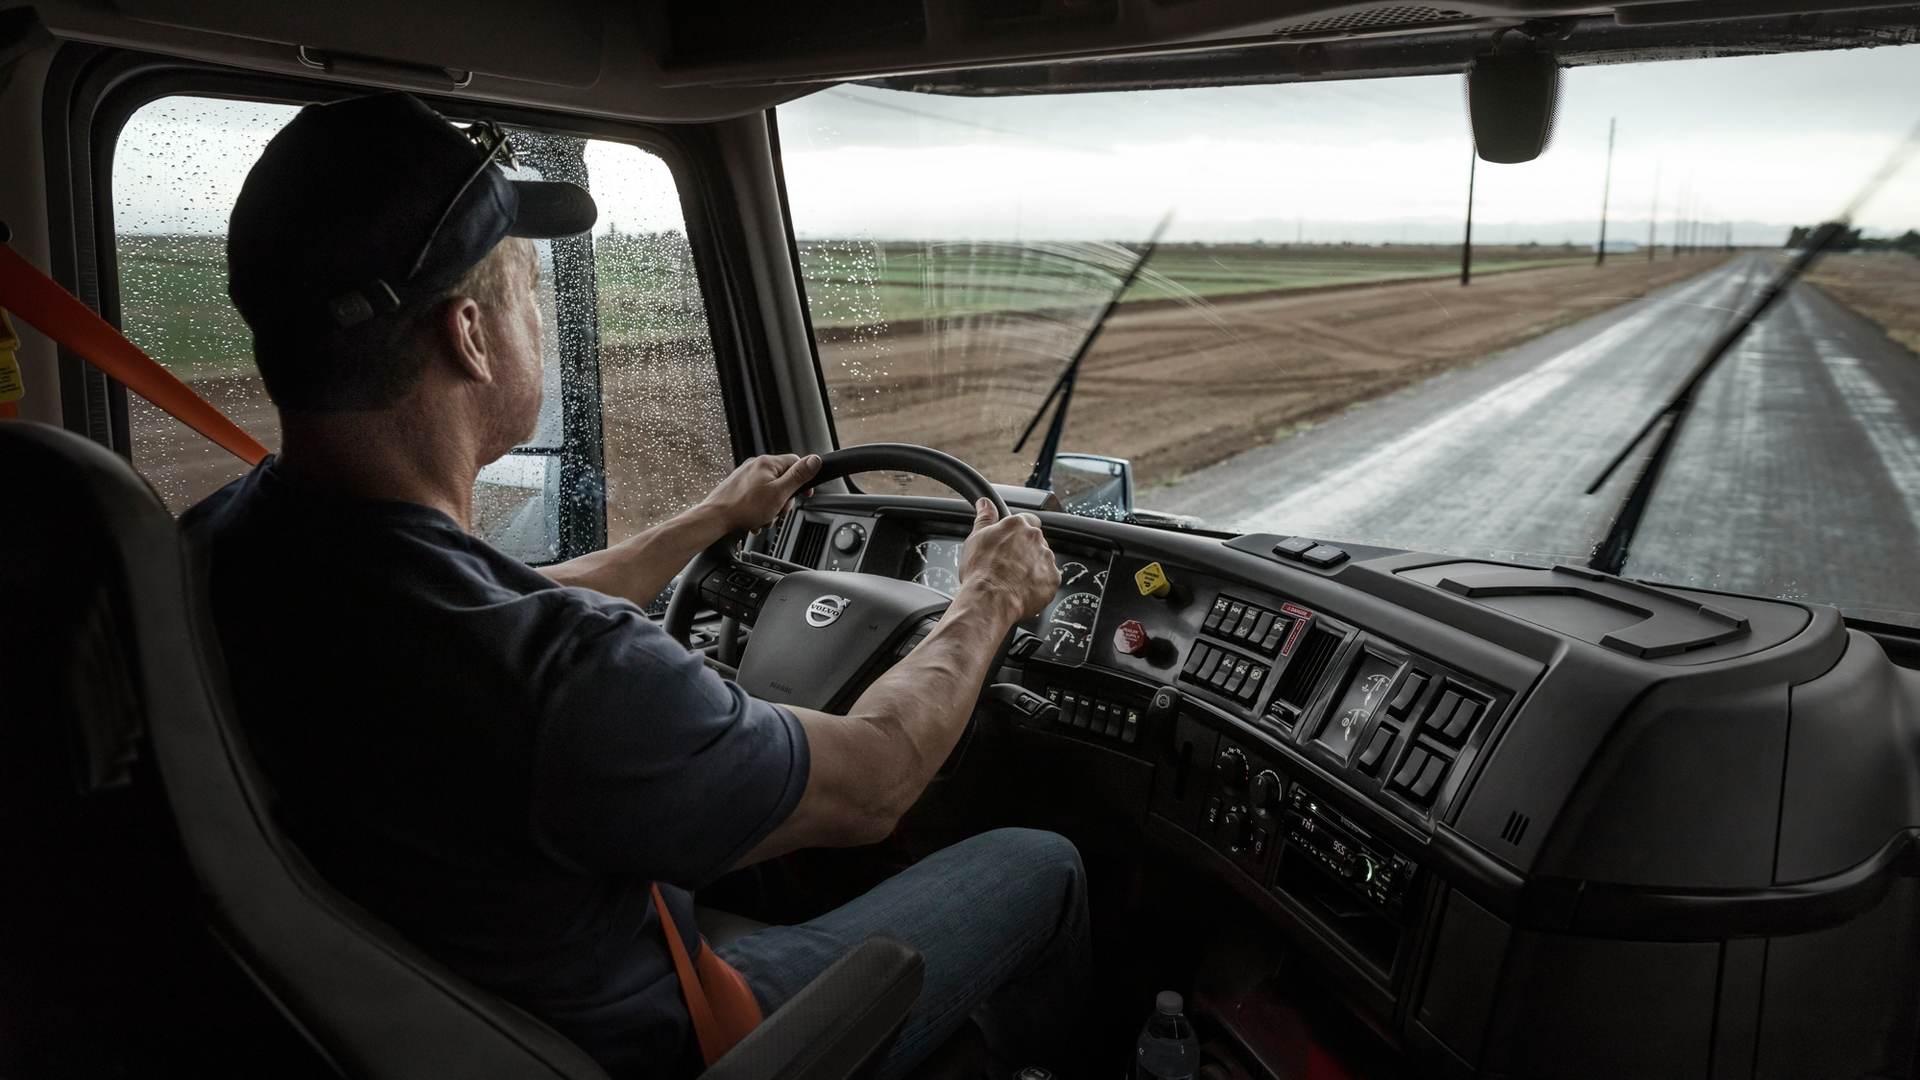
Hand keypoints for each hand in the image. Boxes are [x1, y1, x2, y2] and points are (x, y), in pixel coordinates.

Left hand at [696, 454, 821, 534]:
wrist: (715, 518)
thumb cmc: (744, 508)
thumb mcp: (779, 493)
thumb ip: (798, 476)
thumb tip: (815, 460)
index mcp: (767, 463)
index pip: (796, 463)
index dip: (803, 480)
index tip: (804, 494)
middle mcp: (755, 465)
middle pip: (783, 479)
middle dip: (783, 499)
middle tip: (777, 510)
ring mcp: (745, 476)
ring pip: (770, 491)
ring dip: (771, 508)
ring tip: (763, 517)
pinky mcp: (738, 487)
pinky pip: (757, 497)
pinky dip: (759, 509)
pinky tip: (754, 519)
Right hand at [956, 499, 1059, 624]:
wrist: (990, 599)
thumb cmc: (981, 571)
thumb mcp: (976, 538)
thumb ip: (984, 517)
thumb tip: (985, 503)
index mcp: (1017, 526)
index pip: (1028, 520)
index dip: (1019, 532)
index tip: (1012, 541)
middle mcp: (1035, 539)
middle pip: (1036, 541)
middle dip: (1025, 551)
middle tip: (1008, 564)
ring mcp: (1047, 558)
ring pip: (1043, 560)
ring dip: (1033, 567)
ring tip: (1014, 580)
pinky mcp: (1053, 579)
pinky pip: (1049, 579)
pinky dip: (1039, 584)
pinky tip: (1023, 589)